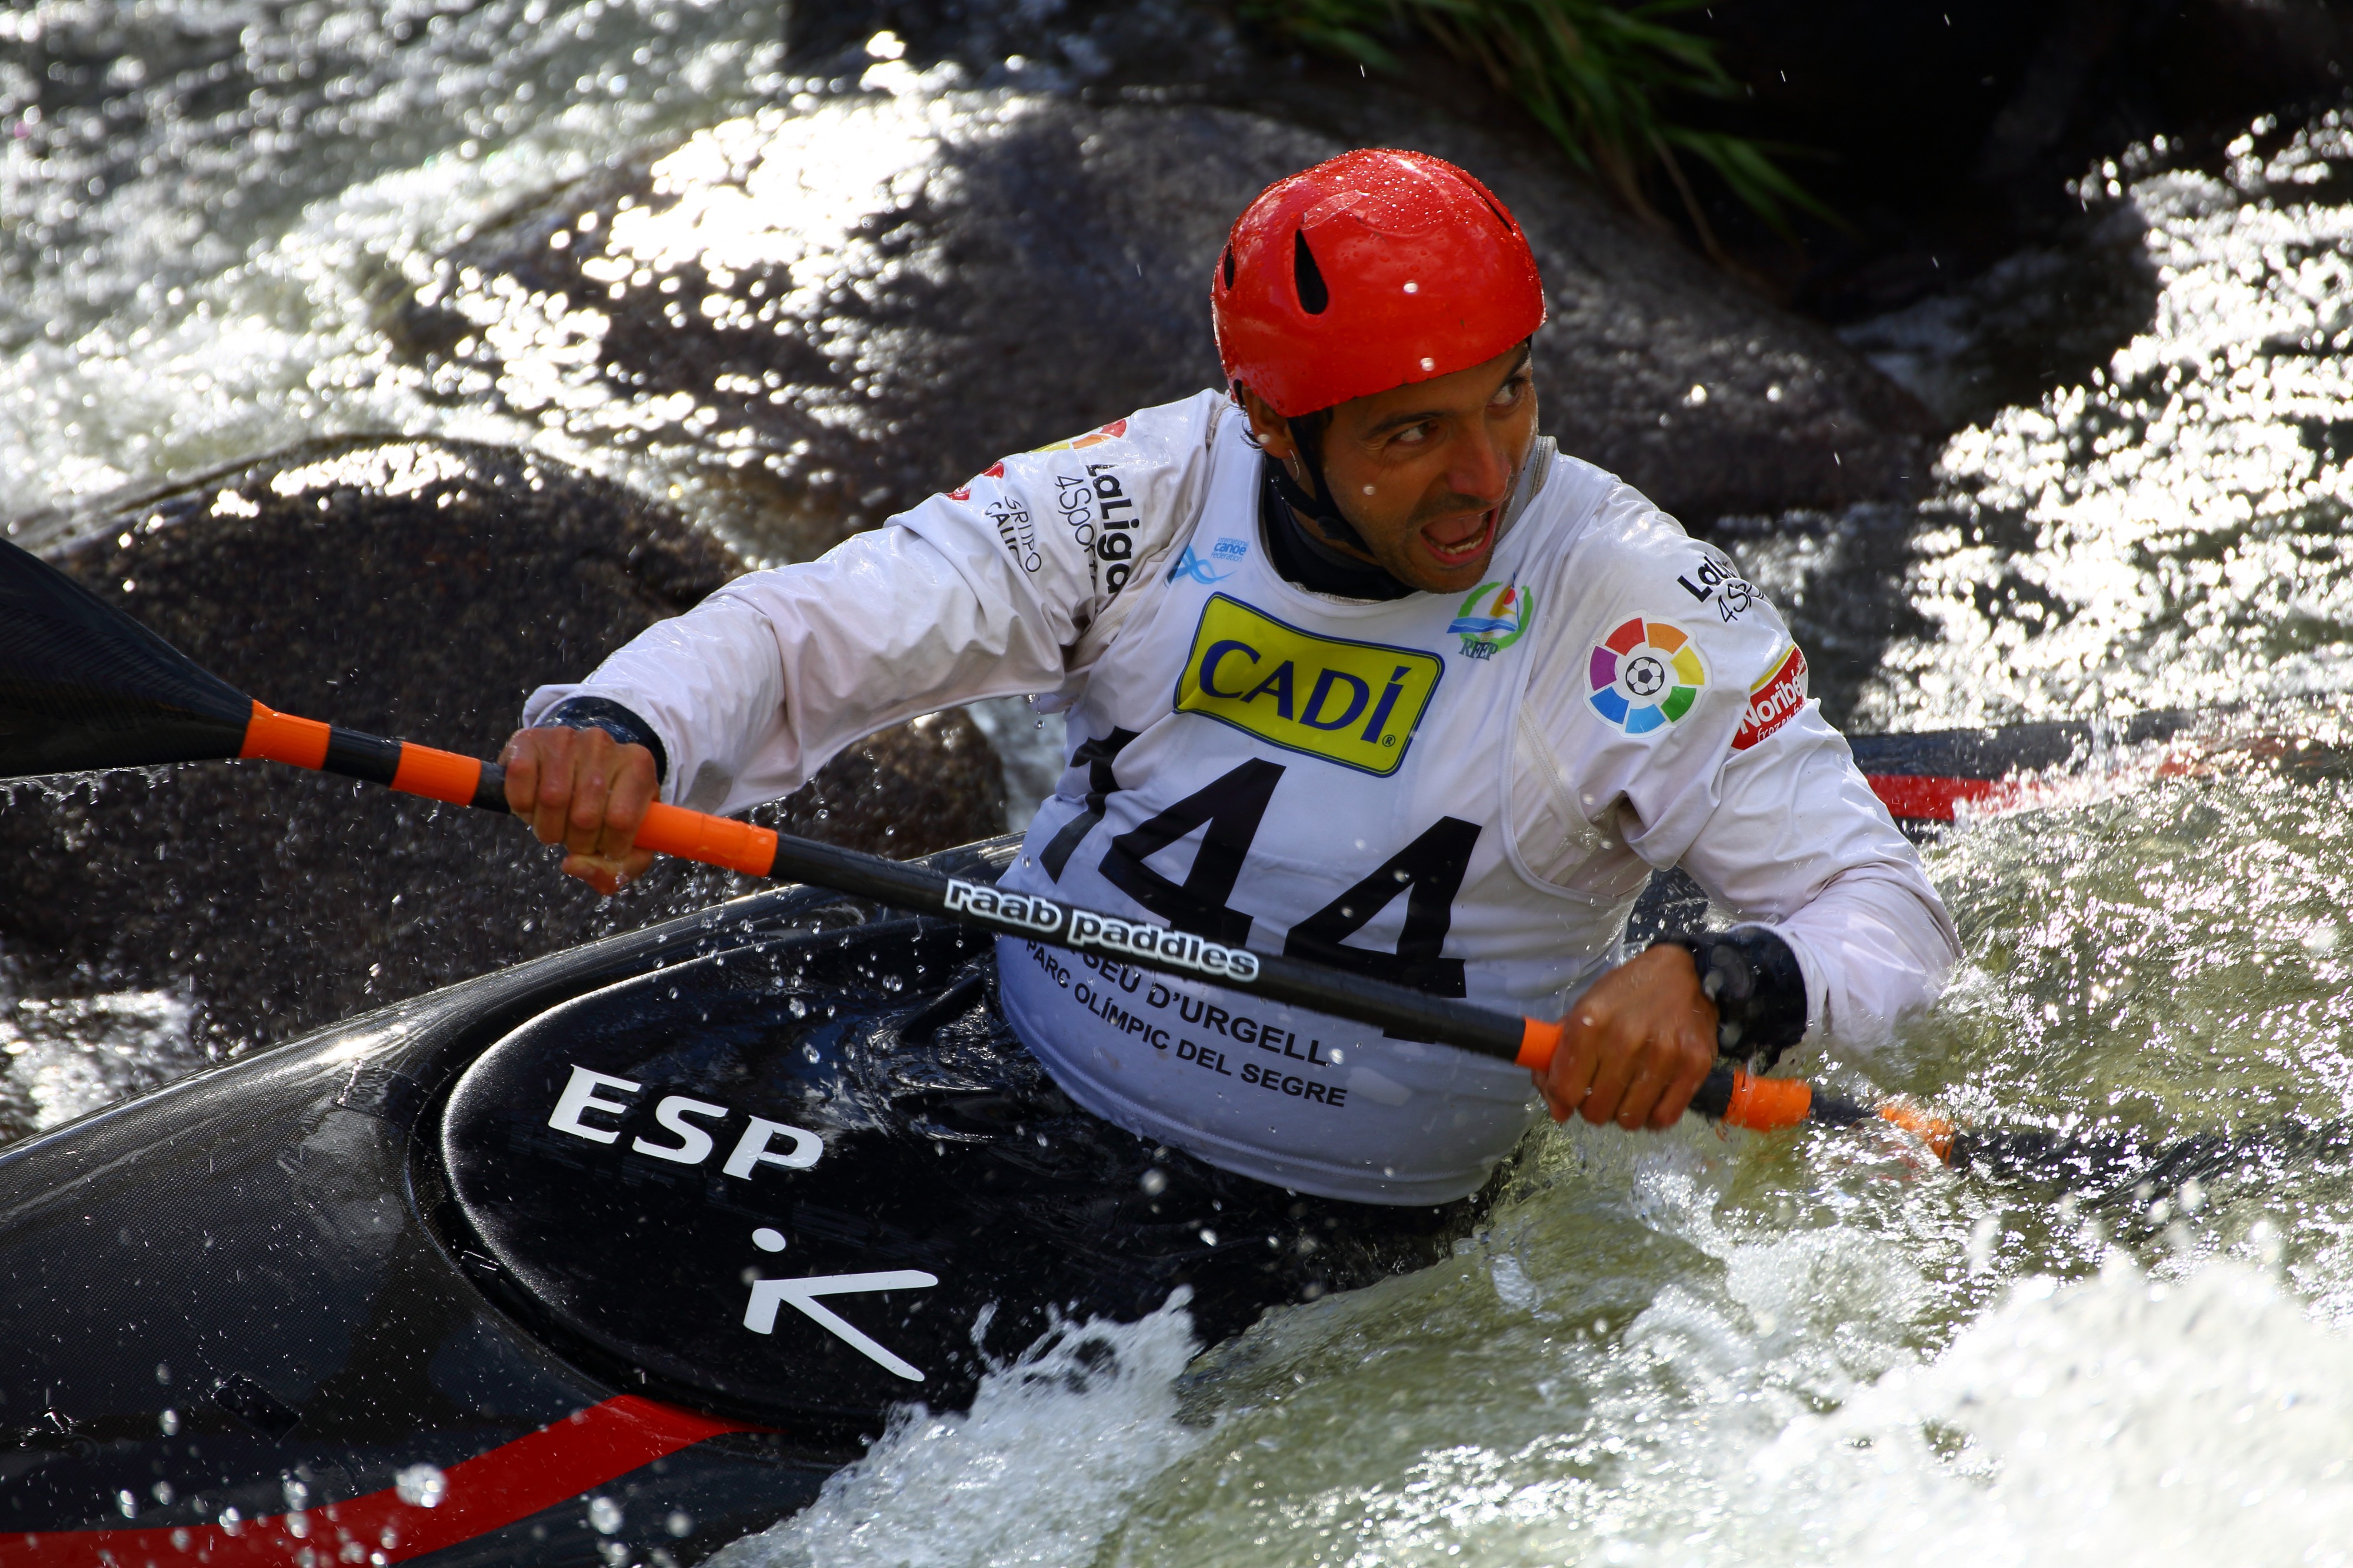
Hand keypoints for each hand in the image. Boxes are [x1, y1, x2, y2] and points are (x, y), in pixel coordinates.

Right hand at [500, 726, 659, 895]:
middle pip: (584, 816)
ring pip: (552, 800)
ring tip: (554, 823)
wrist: (579, 763)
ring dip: (547, 828)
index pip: (621, 821)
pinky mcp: (530, 739)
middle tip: (575, 836)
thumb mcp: (630, 840)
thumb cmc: (609, 807)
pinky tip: (533, 806)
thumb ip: (617, 869)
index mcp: (638, 765)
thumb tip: (573, 866)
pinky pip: (520, 781)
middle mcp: (603, 744)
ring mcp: (566, 738)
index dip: (608, 847)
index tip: (605, 847)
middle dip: (576, 842)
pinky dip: (521, 807)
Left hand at [1534, 944, 1717, 1130]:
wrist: (1683, 973)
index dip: (1563, 1099)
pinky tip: (1650, 1098)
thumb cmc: (1626, 994)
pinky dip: (1653, 1116)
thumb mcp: (1584, 1009)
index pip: (1565, 1089)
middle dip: (1593, 1107)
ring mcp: (1664, 1053)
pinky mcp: (1695, 1064)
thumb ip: (1561, 1056)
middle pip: (1596, 1110)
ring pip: (1629, 1120)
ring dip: (1623, 1114)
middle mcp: (1626, 1038)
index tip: (1571, 1094)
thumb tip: (1557, 1109)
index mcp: (1590, 1022)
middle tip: (1602, 1091)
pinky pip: (1664, 1118)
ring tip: (1627, 1092)